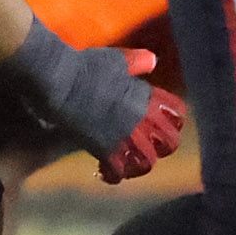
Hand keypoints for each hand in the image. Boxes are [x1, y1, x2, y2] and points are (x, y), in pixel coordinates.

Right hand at [88, 51, 184, 183]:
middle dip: (162, 147)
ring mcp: (124, 135)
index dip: (173, 120)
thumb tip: (152, 60)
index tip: (164, 123)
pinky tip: (104, 173)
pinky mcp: (104, 148)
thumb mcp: (114, 60)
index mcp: (147, 96)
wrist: (59, 80)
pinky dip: (112, 174)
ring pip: (147, 161)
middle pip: (169, 142)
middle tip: (151, 148)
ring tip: (130, 166)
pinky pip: (117, 170)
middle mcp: (141, 119)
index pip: (176, 112)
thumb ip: (135, 62)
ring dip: (139, 165)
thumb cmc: (84, 65)